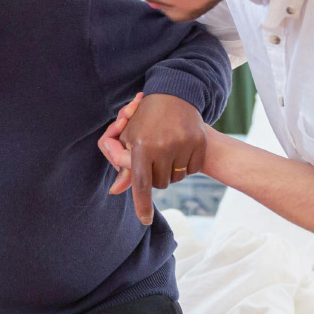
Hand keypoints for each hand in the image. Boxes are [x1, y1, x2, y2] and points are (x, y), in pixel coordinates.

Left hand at [99, 92, 206, 224]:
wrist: (174, 93)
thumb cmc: (146, 118)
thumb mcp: (130, 137)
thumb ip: (123, 165)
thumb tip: (114, 190)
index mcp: (142, 146)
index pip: (141, 183)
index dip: (142, 204)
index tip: (144, 220)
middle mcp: (163, 146)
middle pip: (159, 183)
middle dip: (155, 176)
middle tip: (155, 158)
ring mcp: (183, 144)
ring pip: (176, 178)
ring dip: (171, 172)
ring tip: (168, 151)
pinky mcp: (199, 143)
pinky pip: (192, 169)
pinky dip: (187, 165)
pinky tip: (182, 149)